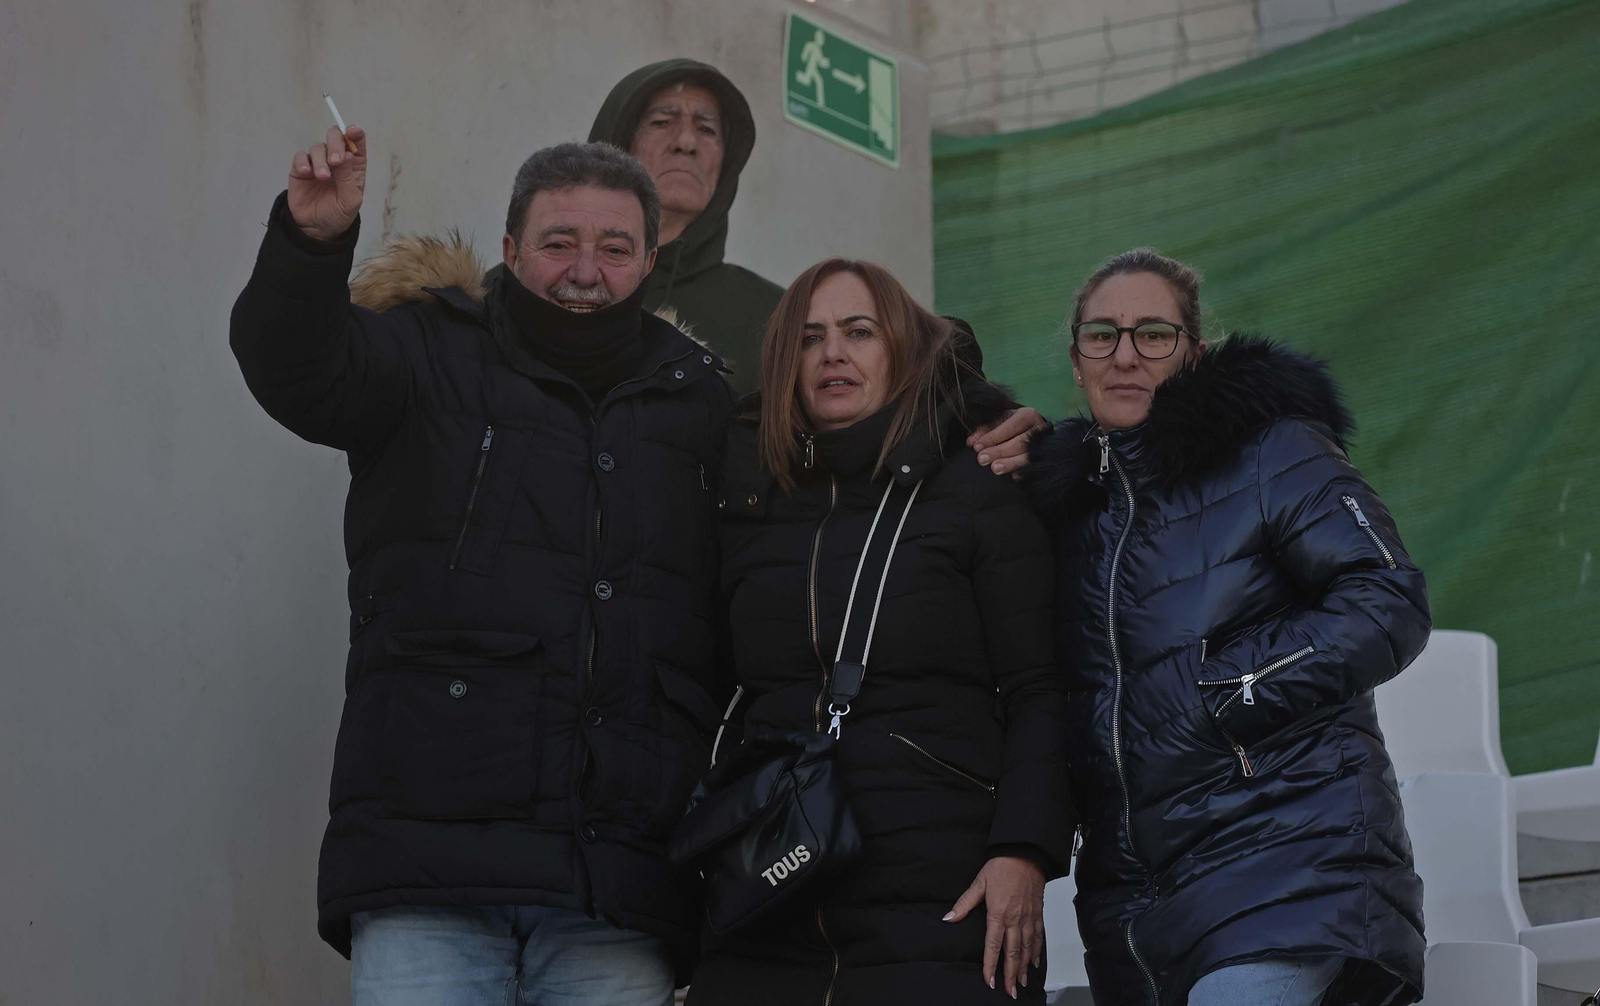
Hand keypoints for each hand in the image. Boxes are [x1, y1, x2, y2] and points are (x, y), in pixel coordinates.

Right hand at [288, 124, 366, 241]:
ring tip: (322, 177)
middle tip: (335, 161)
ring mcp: (318, 163)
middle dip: (335, 144)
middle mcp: (337, 161)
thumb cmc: (339, 214)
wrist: (317, 228)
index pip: (356, 142)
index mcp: (354, 166)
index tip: (352, 131)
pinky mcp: (301, 169)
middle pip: (335, 137)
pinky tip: (306, 173)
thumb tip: (346, 155)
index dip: (355, 133)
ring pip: (318, 147)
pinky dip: (303, 162)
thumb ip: (348, 177)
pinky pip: (300, 157)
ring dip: (320, 160)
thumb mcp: (350, 200)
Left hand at [944, 855, 1045, 997]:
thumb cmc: (1003, 866)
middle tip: (1009, 991)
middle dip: (1011, 975)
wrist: (1025, 853)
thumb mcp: (979, 883)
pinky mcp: (1038, 913)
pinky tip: (1034, 961)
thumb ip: (964, 903)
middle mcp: (1015, 919)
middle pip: (1013, 953)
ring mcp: (1028, 917)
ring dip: (1025, 968)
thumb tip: (948, 917)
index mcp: (998, 913)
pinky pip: (1039, 936)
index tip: (990, 981)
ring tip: (1022, 982)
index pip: (993, 946)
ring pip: (1027, 948)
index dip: (991, 966)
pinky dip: (1037, 951)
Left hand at [967, 407, 1046, 476]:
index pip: (1010, 427)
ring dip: (1010, 463)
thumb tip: (971, 442)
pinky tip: (1013, 477)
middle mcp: (1039, 429)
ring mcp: (1045, 445)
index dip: (993, 437)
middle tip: (982, 459)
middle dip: (999, 451)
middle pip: (1020, 442)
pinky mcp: (1045, 458)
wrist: (1034, 431)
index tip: (977, 447)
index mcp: (1028, 415)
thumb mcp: (999, 421)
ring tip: (995, 469)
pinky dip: (1023, 472)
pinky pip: (1034, 467)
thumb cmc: (1012, 425)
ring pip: (1028, 456)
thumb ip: (985, 430)